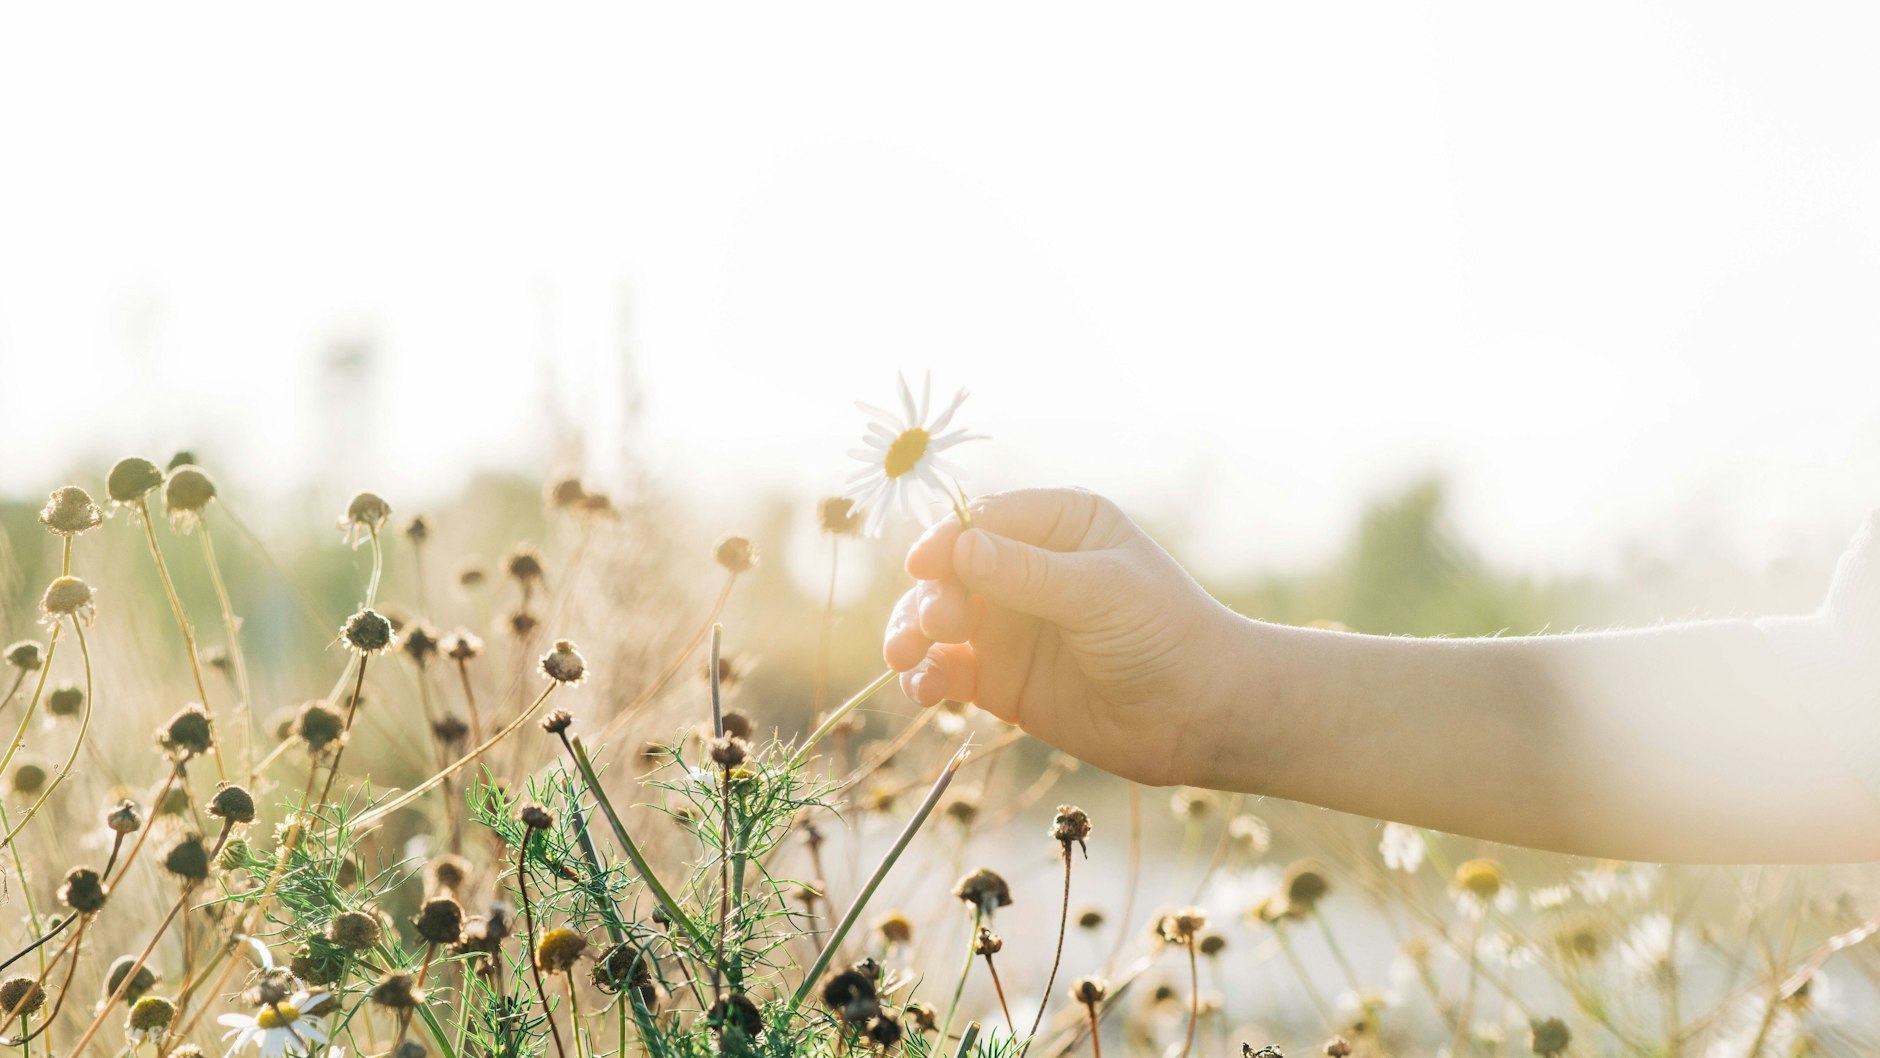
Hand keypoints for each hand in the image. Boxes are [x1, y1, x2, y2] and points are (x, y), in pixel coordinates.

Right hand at [883, 487, 1240, 786]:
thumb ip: (1029, 574)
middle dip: (931, 594)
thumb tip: (958, 549)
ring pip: (935, 619)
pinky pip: (944, 669)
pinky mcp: (998, 678)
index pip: (982, 519)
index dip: (946, 540)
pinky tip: (924, 691)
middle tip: (938, 625)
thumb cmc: (1165, 635)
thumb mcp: (1102, 593)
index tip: (924, 567)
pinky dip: (925, 676)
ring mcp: (1008, 624)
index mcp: (1058, 524)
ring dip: (911, 634)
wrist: (1200, 717)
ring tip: (906, 658)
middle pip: (948, 570)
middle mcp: (1025, 568)